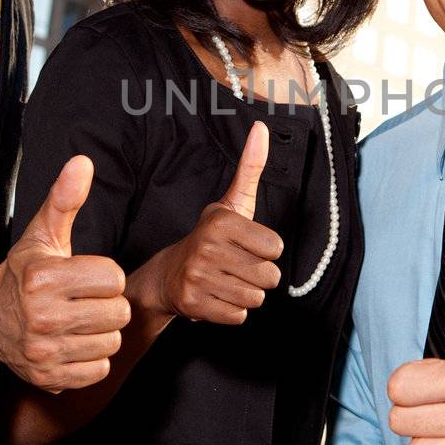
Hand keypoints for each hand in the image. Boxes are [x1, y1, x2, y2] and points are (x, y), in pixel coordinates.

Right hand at [0, 156, 130, 391]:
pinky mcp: (48, 378)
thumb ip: (64, 199)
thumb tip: (83, 162)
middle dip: (107, 304)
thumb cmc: (23, 274)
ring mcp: (44, 351)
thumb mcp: (42, 235)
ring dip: (102, 332)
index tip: (85, 276)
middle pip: (117, 313)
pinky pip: (99, 370)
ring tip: (80, 321)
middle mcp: (41, 316)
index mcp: (43, 278)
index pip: (114, 278)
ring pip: (112, 342)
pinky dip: (92, 359)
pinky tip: (74, 343)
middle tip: (84, 300)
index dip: (105, 276)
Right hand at [131, 122, 282, 325]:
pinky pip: (239, 316)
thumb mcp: (231, 204)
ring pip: (255, 298)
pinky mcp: (194, 305)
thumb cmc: (210, 238)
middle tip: (235, 266)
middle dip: (258, 275)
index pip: (276, 249)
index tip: (246, 245)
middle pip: (269, 277)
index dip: (266, 250)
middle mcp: (207, 247)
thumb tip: (262, 128)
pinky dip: (232, 311)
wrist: (167, 276)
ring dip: (246, 294)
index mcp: (222, 222)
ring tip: (225, 280)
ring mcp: (198, 277)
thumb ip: (250, 168)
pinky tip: (216, 296)